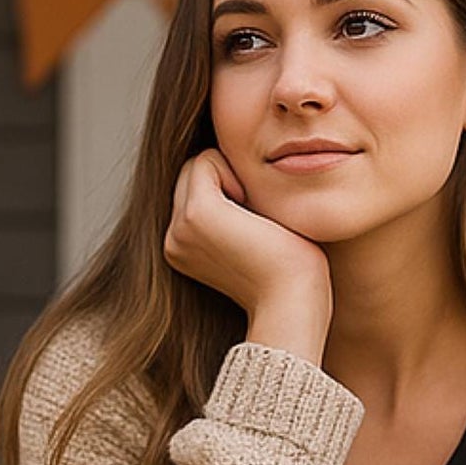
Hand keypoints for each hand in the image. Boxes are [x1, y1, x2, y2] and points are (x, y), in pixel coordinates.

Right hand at [163, 147, 331, 329]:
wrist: (291, 305)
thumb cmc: (289, 277)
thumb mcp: (254, 238)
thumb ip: (237, 212)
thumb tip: (243, 181)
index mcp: (184, 248)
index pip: (195, 187)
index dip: (229, 188)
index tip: (257, 224)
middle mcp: (174, 239)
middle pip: (193, 172)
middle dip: (225, 179)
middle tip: (258, 219)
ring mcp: (180, 228)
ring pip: (198, 164)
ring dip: (231, 176)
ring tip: (255, 218)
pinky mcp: (196, 215)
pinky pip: (206, 160)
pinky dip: (233, 170)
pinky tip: (253, 206)